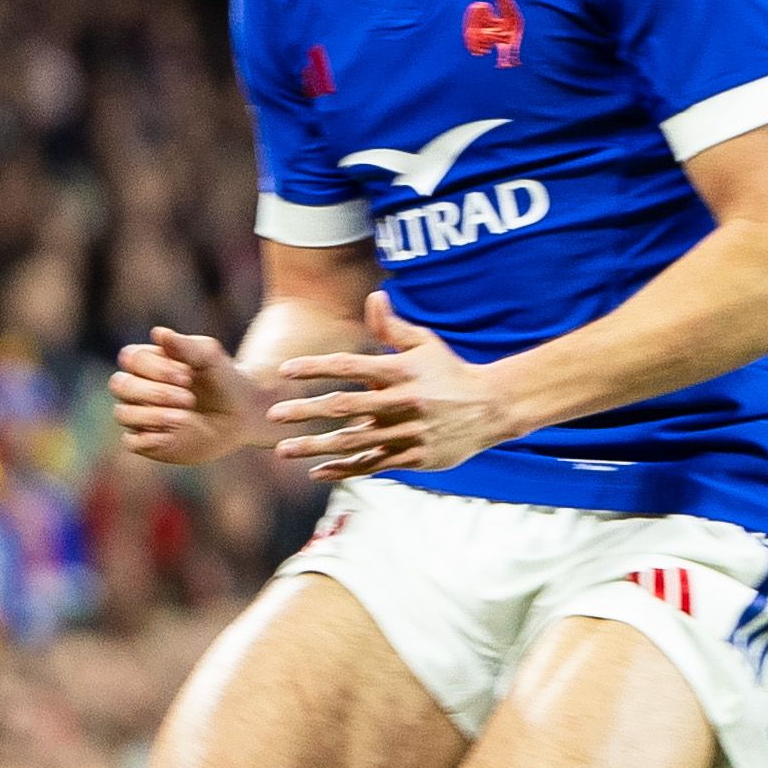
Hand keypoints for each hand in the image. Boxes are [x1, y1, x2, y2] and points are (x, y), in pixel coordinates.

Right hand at [111, 327, 271, 466]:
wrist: (243, 413)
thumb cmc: (224, 380)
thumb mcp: (210, 358)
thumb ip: (186, 346)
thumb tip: (159, 333)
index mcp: (147, 362)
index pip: (131, 359)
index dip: (155, 368)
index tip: (187, 376)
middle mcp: (137, 388)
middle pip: (120, 385)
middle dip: (154, 392)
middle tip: (188, 398)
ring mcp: (140, 415)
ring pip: (123, 414)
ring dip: (152, 415)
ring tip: (184, 417)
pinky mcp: (148, 441)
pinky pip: (131, 442)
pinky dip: (147, 439)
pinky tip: (169, 436)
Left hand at [270, 292, 514, 482]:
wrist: (493, 407)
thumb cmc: (450, 371)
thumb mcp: (426, 344)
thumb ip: (393, 326)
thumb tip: (374, 296)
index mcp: (401, 371)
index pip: (350, 366)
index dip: (315, 366)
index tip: (285, 370)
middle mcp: (403, 402)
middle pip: (344, 407)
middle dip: (305, 411)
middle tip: (274, 415)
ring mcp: (408, 432)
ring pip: (353, 442)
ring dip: (315, 446)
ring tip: (283, 449)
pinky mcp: (415, 457)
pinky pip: (372, 465)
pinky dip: (343, 469)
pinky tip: (317, 471)